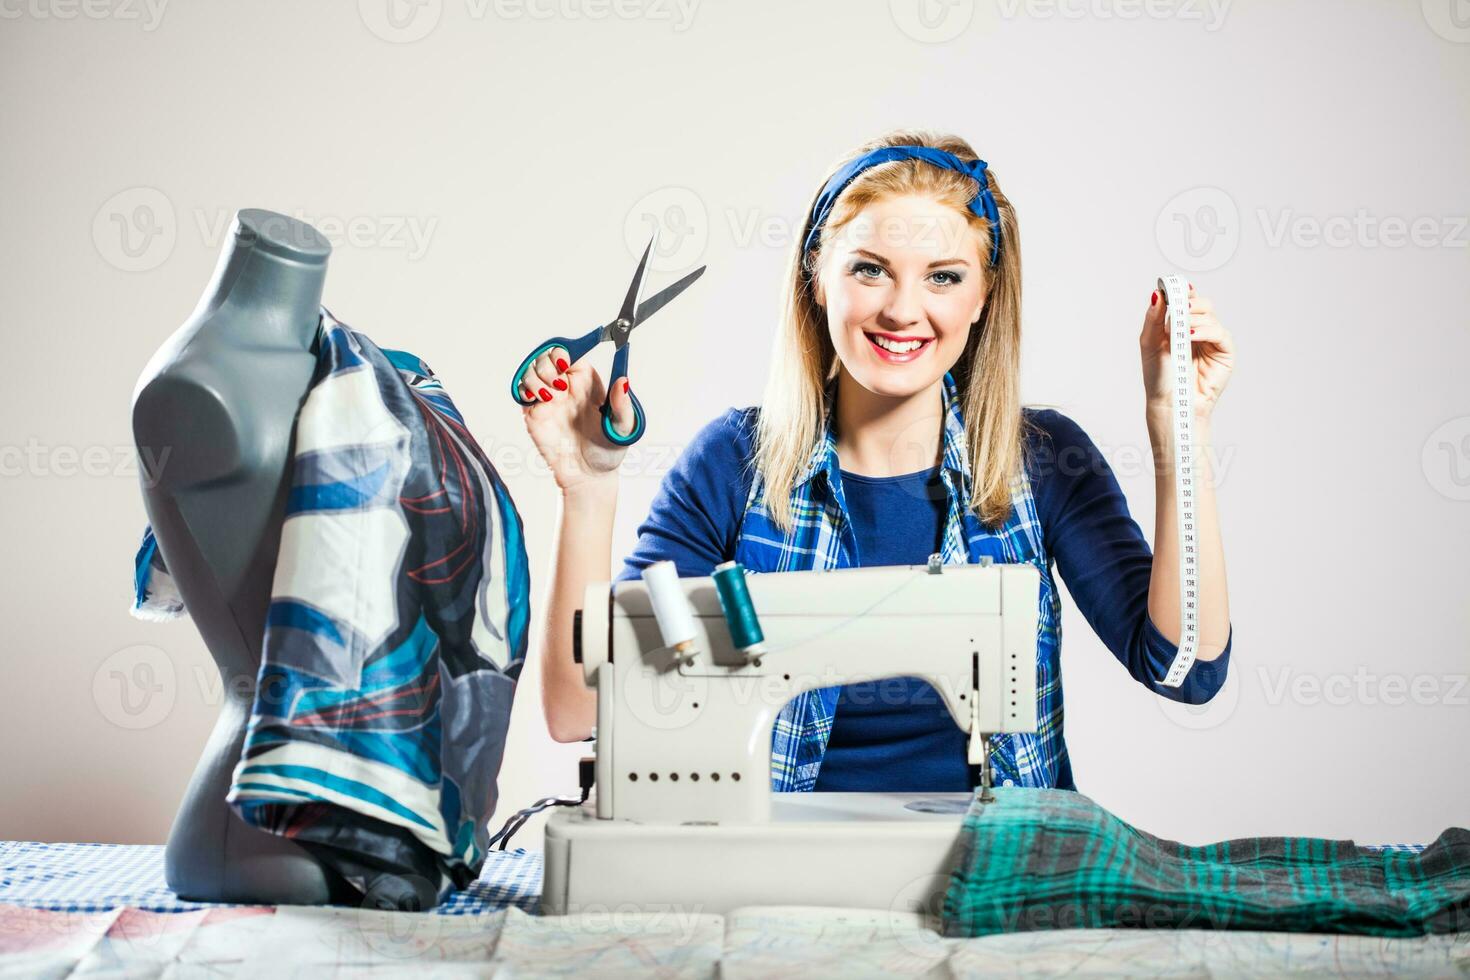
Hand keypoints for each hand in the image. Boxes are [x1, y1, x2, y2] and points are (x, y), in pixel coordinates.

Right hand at [518, 348, 638, 494]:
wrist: (588, 476)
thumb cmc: (608, 450)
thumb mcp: (623, 428)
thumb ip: (622, 405)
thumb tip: (623, 382)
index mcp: (587, 382)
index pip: (571, 354)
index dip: (563, 352)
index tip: (564, 362)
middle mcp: (566, 386)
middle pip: (547, 358)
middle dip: (547, 364)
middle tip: (556, 382)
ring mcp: (548, 399)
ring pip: (531, 372)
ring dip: (535, 377)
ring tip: (549, 395)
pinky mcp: (534, 414)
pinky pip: (521, 393)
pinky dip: (523, 390)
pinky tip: (536, 399)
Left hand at [1140, 280, 1234, 421]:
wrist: (1169, 403)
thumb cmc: (1159, 377)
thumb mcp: (1149, 343)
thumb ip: (1154, 318)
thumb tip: (1157, 294)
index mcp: (1180, 326)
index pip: (1186, 301)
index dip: (1183, 292)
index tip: (1175, 289)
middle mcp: (1198, 331)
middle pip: (1202, 304)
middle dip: (1190, 304)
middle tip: (1179, 310)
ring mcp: (1212, 341)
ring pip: (1211, 315)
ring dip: (1194, 319)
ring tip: (1181, 333)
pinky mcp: (1224, 353)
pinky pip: (1220, 333)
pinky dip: (1206, 331)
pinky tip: (1191, 336)